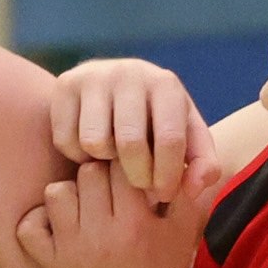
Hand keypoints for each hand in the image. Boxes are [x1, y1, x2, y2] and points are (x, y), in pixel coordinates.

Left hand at [20, 154, 211, 267]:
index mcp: (135, 224)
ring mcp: (72, 250)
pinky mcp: (51, 263)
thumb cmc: (164, 265)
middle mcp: (101, 236)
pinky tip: (60, 223)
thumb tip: (185, 157)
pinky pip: (29, 225)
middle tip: (109, 191)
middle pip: (88, 173)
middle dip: (99, 175)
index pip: (121, 167)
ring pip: (57, 192)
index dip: (126, 166)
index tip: (131, 177)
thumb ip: (188, 192)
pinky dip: (41, 219)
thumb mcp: (185, 229)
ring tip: (86, 206)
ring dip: (70, 193)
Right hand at [48, 55, 208, 200]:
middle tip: (140, 184)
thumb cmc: (156, 121)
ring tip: (115, 159)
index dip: (168, 175)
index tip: (165, 194)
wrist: (112, 87)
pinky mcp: (64, 85)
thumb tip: (195, 188)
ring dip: (105, 163)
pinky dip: (78, 156)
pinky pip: (67, 139)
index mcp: (165, 84)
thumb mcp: (187, 137)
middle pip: (130, 143)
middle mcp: (129, 73)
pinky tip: (92, 150)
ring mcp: (93, 76)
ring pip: (95, 142)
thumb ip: (203, 164)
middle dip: (137, 176)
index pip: (170, 138)